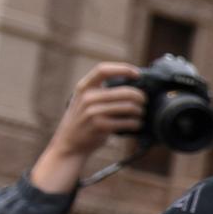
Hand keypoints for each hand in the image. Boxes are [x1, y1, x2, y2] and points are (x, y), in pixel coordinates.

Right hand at [28, 62, 144, 193]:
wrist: (69, 144)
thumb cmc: (82, 121)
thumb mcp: (84, 101)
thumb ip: (100, 92)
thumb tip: (131, 85)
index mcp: (84, 87)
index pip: (103, 70)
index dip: (123, 69)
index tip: (137, 73)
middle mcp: (88, 97)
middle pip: (125, 91)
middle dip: (140, 97)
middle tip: (143, 101)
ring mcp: (93, 112)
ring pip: (129, 107)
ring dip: (140, 111)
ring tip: (140, 114)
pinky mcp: (100, 126)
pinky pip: (127, 122)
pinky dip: (136, 123)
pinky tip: (136, 124)